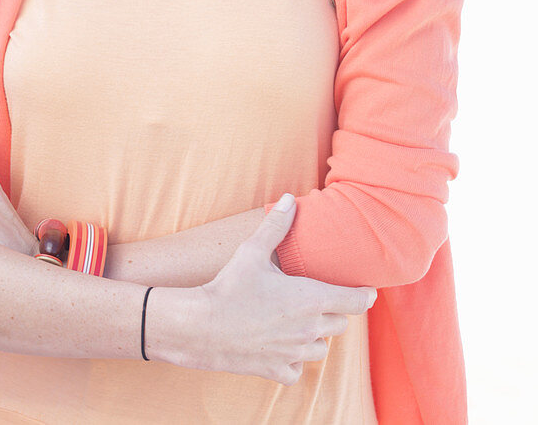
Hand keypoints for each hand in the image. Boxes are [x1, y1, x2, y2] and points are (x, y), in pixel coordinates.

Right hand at [151, 194, 376, 385]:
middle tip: (318, 299)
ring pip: (321, 348)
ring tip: (299, 322)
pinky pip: (297, 369)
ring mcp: (294, 352)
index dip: (365, 295)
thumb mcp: (252, 251)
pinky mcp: (277, 370)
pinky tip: (280, 346)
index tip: (367, 291)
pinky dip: (293, 360)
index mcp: (310, 299)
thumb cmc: (230, 287)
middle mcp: (309, 329)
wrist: (202, 327)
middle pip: (340, 324)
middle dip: (333, 312)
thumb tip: (290, 199)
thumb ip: (276, 226)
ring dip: (315, 336)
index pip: (356, 301)